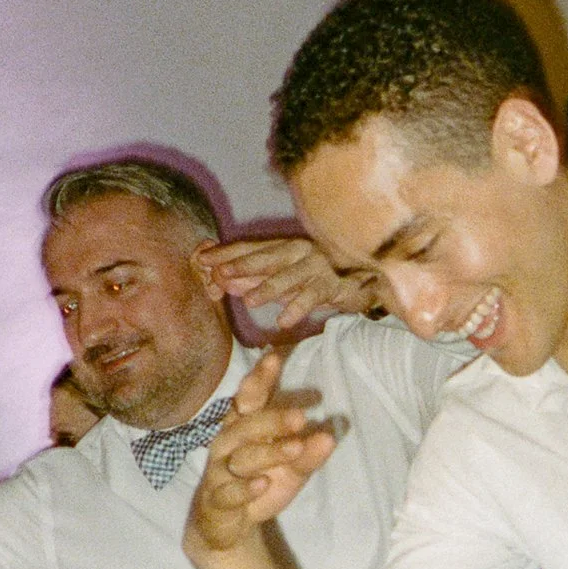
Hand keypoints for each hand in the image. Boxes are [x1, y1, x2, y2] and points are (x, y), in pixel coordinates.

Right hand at [185, 348, 336, 559]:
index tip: (274, 358)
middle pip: (245, 427)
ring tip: (295, 448)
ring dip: (267, 453)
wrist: (225, 524)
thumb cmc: (258, 482)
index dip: (259, 379)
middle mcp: (226, 444)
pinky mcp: (216, 501)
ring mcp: (218, 472)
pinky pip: (228, 493)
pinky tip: (263, 484)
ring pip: (240, 458)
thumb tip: (330, 436)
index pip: (248, 399)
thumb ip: (307, 452)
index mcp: (242, 428)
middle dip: (272, 420)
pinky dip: (244, 489)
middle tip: (301, 417)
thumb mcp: (290, 469)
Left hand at [196, 230, 381, 330]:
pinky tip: (283, 321)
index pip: (250, 248)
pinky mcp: (334, 284)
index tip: (202, 260)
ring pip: (289, 276)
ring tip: (249, 301)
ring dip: (268, 288)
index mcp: (285, 247)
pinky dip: (298, 308)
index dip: (226, 254)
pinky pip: (313, 296)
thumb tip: (223, 281)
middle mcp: (300, 251)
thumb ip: (256, 279)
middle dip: (242, 266)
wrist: (365, 281)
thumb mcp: (283, 280)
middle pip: (267, 257)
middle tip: (219, 275)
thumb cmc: (317, 280)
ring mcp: (318, 266)